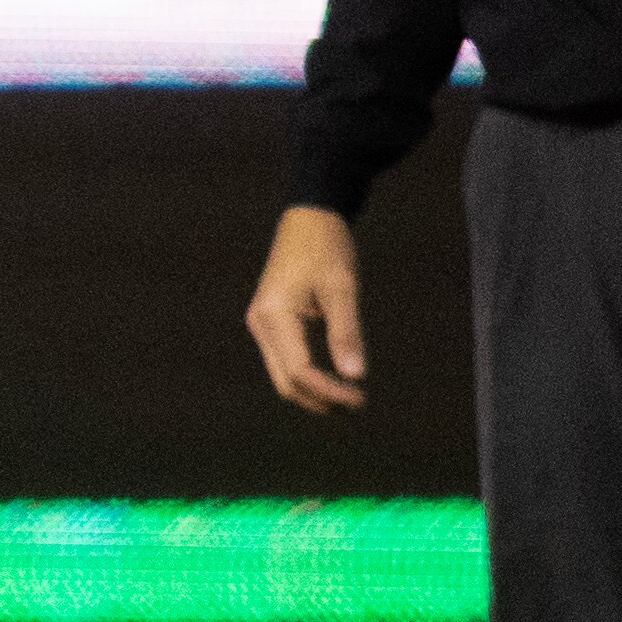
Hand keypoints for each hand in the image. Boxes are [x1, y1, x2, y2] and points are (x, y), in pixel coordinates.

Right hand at [248, 205, 366, 414]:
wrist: (308, 218)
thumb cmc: (327, 248)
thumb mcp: (342, 288)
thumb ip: (346, 333)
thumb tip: (356, 375)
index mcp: (275, 316)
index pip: (300, 371)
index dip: (330, 391)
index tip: (361, 397)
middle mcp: (260, 323)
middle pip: (285, 381)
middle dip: (319, 399)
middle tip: (358, 404)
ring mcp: (261, 323)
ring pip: (282, 375)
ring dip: (313, 391)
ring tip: (348, 396)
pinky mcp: (269, 321)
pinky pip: (284, 360)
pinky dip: (307, 376)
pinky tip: (332, 378)